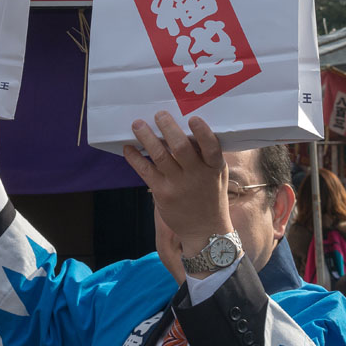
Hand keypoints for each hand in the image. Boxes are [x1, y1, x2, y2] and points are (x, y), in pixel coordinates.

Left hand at [122, 112, 231, 259]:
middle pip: (181, 148)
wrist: (205, 231)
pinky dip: (135, 158)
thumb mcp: (217, 176)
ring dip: (147, 138)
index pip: (211, 148)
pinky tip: (128, 148)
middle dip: (168, 129)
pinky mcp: (162, 193)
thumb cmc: (210, 196)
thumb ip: (206, 156)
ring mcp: (178, 185)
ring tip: (137, 124)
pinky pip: (145, 171)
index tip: (193, 118)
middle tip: (159, 114)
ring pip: (160, 156)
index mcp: (214, 168)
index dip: (202, 133)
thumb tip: (187, 128)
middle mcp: (197, 175)